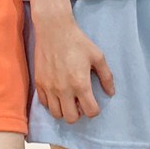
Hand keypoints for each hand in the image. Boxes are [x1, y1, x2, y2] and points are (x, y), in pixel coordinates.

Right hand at [33, 9, 114, 124]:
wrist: (54, 29)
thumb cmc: (77, 41)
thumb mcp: (98, 56)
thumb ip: (106, 76)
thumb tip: (110, 93)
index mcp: (80, 84)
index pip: (90, 111)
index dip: (94, 110)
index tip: (93, 103)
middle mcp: (64, 89)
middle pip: (72, 118)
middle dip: (78, 113)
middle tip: (80, 103)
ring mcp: (49, 87)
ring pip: (56, 114)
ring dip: (64, 110)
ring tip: (68, 99)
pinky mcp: (39, 83)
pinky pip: (44, 103)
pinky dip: (52, 103)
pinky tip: (57, 94)